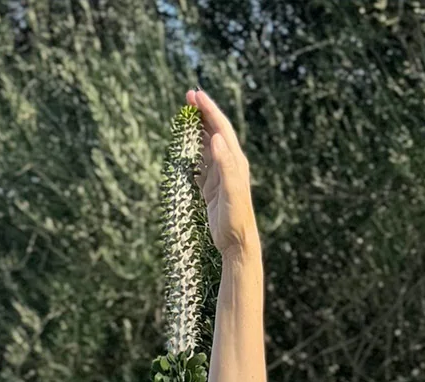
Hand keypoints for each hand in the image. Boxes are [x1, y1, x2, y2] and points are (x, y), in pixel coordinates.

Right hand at [187, 88, 256, 257]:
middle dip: (202, 114)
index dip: (209, 110)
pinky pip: (202, 164)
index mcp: (235, 161)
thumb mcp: (231, 191)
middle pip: (215, 132)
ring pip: (208, 145)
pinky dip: (194, 152)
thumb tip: (218, 138)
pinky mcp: (212, 188)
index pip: (222, 128)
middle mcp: (230, 164)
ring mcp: (220, 175)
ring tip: (186, 116)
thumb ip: (225, 165)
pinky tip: (186, 148)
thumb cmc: (236, 218)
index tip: (195, 95)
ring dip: (198, 130)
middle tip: (188, 98)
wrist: (238, 242)